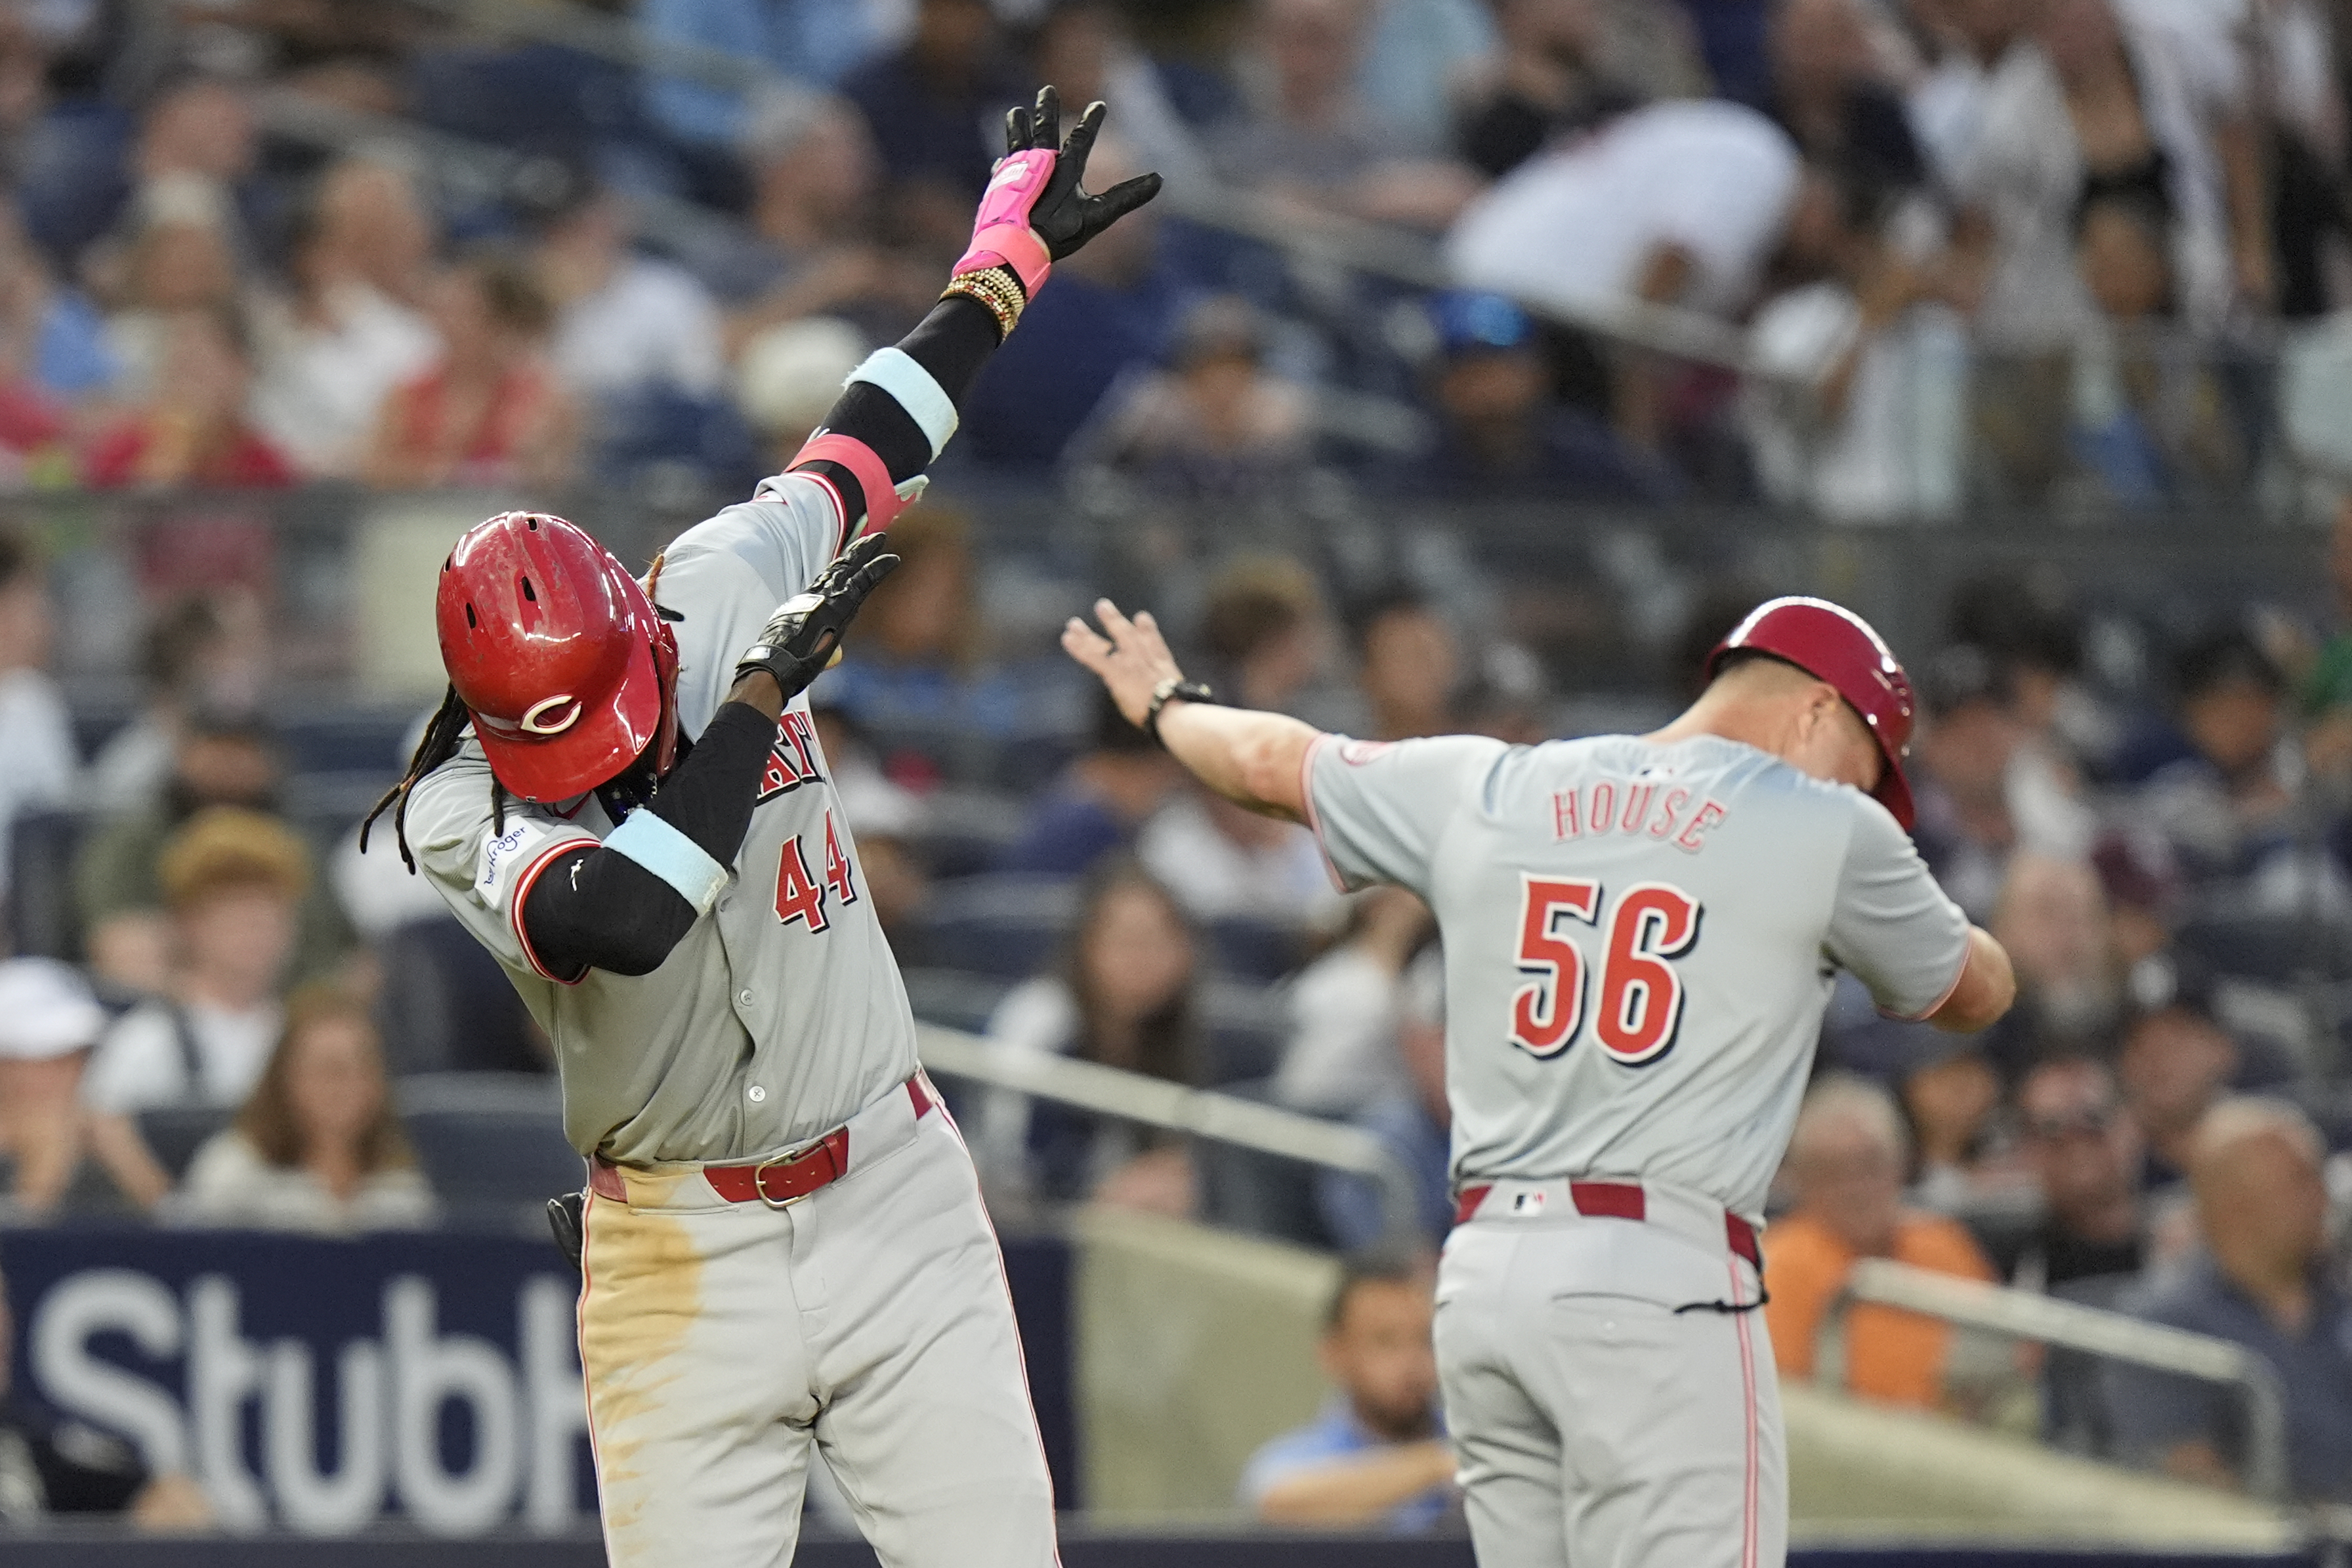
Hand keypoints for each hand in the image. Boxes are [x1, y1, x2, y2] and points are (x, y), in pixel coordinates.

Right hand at [732, 533, 899, 704]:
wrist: (776, 664)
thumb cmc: (783, 665)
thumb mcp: (801, 651)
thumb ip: (824, 651)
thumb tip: (836, 657)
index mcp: (805, 605)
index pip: (826, 581)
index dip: (840, 568)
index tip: (849, 558)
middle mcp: (816, 596)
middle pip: (839, 568)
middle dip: (855, 552)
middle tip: (871, 539)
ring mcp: (828, 598)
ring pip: (851, 568)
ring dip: (866, 552)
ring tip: (880, 538)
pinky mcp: (840, 605)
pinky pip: (864, 582)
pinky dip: (878, 570)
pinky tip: (893, 561)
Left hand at [953, 87, 1160, 297]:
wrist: (1016, 246)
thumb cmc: (1059, 232)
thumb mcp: (1098, 215)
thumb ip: (1127, 196)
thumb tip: (1159, 179)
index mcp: (1065, 168)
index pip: (1082, 138)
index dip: (1092, 121)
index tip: (1099, 105)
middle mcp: (1039, 164)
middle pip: (1044, 130)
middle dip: (1048, 110)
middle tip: (1047, 90)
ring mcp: (1016, 174)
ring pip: (1018, 142)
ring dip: (1018, 126)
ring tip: (1015, 111)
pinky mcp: (999, 188)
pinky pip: (1002, 171)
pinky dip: (1004, 165)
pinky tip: (1001, 161)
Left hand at [1061, 597, 1183, 729]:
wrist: (1171, 710)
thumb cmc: (1180, 711)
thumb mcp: (1182, 699)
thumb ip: (1175, 695)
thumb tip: (1181, 707)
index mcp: (1162, 663)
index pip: (1153, 641)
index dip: (1146, 629)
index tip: (1141, 617)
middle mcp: (1143, 656)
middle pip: (1125, 634)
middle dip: (1112, 620)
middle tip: (1101, 606)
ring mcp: (1128, 662)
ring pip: (1103, 643)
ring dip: (1087, 634)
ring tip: (1073, 623)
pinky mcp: (1115, 673)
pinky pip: (1093, 657)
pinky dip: (1079, 648)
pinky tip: (1067, 638)